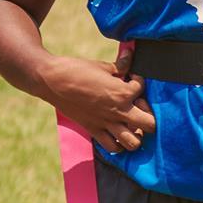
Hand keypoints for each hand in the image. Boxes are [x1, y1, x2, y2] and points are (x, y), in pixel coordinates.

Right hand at [39, 55, 154, 152]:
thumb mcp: (102, 65)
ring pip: (133, 142)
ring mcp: (106, 123)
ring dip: (137, 135)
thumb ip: (120, 66)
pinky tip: (117, 133)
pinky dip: (118, 144)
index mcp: (121, 92)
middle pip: (150, 125)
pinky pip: (111, 147)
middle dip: (151, 117)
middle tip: (141, 108)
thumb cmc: (76, 70)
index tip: (130, 77)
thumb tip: (130, 55)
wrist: (50, 80)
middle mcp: (118, 111)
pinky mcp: (93, 130)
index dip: (138, 80)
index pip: (142, 89)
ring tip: (133, 125)